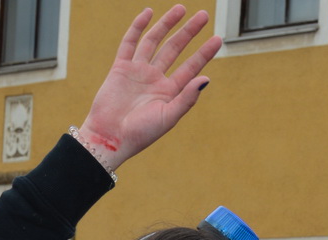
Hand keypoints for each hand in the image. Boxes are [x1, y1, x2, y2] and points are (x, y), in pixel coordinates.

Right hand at [79, 6, 220, 170]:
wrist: (110, 138)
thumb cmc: (140, 134)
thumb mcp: (168, 117)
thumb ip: (187, 98)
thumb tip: (206, 78)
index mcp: (169, 92)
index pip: (191, 67)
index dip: (204, 52)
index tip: (217, 38)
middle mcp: (154, 79)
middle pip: (175, 49)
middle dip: (189, 32)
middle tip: (203, 15)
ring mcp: (137, 72)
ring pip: (154, 41)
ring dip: (167, 25)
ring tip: (181, 9)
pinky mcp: (120, 68)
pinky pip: (130, 43)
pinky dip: (138, 28)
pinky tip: (148, 13)